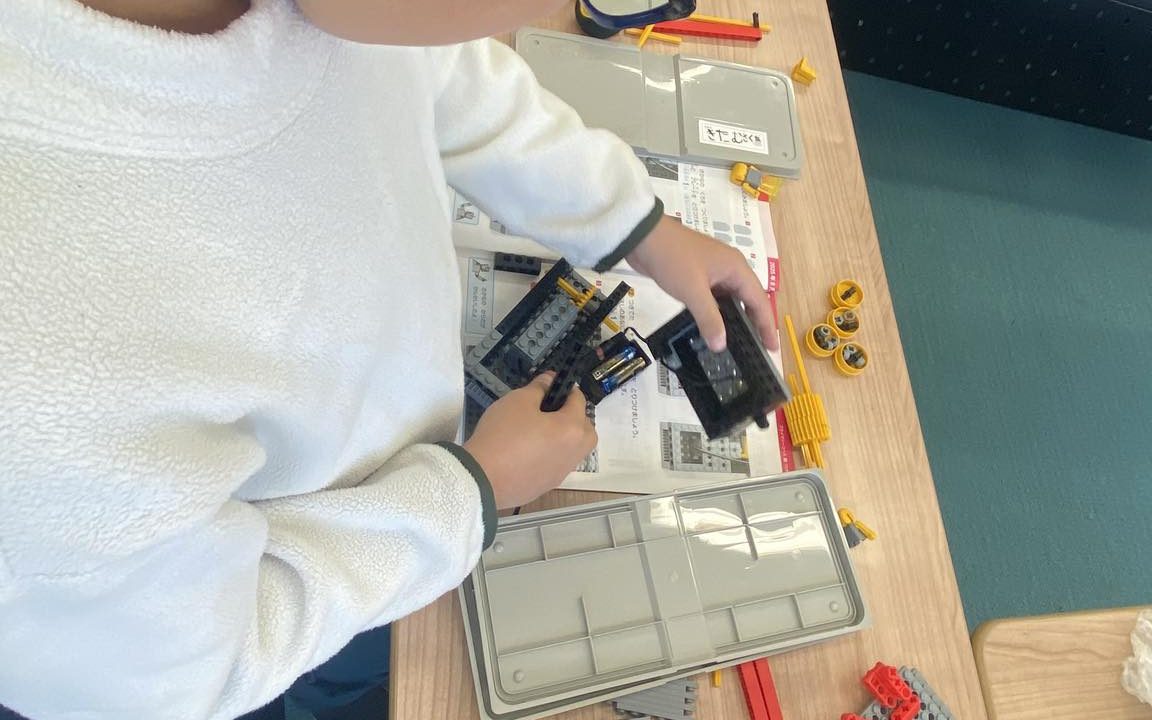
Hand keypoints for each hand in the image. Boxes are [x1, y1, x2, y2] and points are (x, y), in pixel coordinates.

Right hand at [463, 373, 596, 508]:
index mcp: (572, 428)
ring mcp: (562, 472)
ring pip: (573, 450)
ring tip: (539, 431)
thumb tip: (550, 380)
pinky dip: (550, 455)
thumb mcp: (518, 401)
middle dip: (575, 417)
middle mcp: (574, 452)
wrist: (482, 478)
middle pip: (586, 430)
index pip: (579, 401)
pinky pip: (557, 464)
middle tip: (550, 411)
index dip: (566, 389)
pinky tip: (528, 452)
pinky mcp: (547, 486)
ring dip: (564, 437)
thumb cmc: (502, 434)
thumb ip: (539, 388)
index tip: (550, 385)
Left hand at [627, 215, 777, 351]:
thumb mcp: (693, 291)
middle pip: (748, 300)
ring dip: (734, 319)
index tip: (772, 348)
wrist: (643, 236)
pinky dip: (717, 313)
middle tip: (757, 350)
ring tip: (737, 344)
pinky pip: (714, 298)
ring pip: (730, 300)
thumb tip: (721, 345)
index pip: (759, 300)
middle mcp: (730, 269)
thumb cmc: (673, 259)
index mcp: (736, 268)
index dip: (767, 325)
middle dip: (754, 324)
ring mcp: (713, 272)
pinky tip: (713, 328)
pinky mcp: (698, 276)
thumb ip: (709, 318)